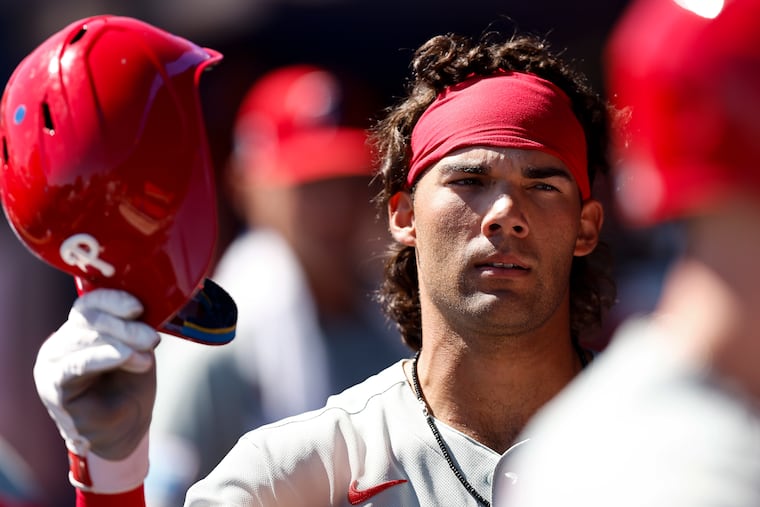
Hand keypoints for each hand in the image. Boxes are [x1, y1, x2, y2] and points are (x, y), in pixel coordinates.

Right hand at [34, 289, 159, 492]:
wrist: (125, 429)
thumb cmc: (130, 387)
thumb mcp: (137, 349)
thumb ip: (134, 329)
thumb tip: (142, 311)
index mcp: (78, 330)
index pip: (89, 304)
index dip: (113, 300)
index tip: (139, 307)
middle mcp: (60, 343)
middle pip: (88, 319)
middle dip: (125, 325)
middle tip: (152, 338)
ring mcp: (52, 365)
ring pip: (84, 338)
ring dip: (121, 341)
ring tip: (146, 354)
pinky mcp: (55, 387)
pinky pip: (77, 365)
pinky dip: (104, 357)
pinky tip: (126, 357)